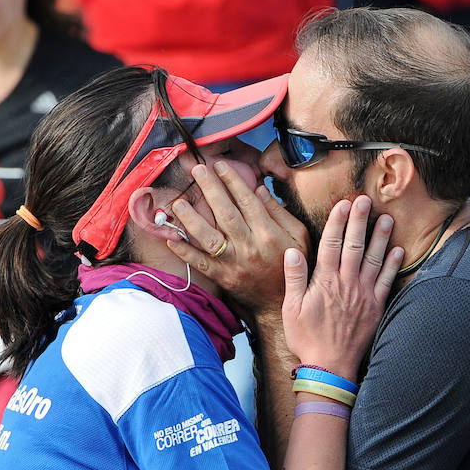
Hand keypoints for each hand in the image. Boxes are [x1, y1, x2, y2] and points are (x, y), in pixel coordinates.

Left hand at [167, 162, 308, 314]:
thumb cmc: (291, 265)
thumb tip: (259, 189)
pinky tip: (171, 239)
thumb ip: (279, 212)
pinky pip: (201, 263)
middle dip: (210, 189)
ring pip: (209, 237)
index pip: (247, 201)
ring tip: (178, 202)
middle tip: (197, 170)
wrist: (281, 303)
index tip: (220, 166)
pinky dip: (185, 252)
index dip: (232, 181)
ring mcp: (234, 263)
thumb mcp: (298, 236)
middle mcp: (249, 247)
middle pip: (226, 213)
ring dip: (192, 219)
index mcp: (269, 234)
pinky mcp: (223, 277)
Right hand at [281, 195, 402, 380]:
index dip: (337, 222)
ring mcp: (363, 295)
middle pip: (354, 245)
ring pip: (374, 259)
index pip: (331, 244)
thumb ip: (294, 278)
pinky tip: (397, 250)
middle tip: (366, 201)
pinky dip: (392, 265)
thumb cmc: (307, 339)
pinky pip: (387, 281)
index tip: (342, 204)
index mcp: (324, 282)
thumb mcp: (291, 309)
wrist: (330, 367)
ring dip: (380, 237)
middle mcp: (346, 284)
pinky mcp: (376, 307)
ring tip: (386, 218)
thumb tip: (292, 251)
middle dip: (360, 221)